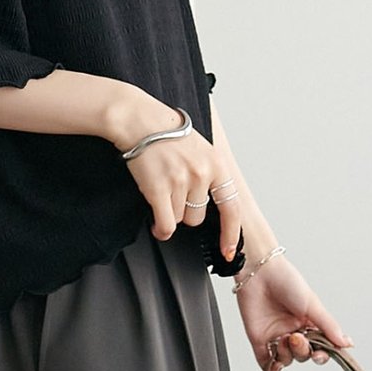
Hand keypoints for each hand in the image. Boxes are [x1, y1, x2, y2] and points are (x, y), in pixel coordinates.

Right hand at [118, 103, 240, 249]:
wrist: (140, 121)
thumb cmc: (167, 134)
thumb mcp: (201, 148)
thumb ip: (210, 174)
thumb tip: (213, 204)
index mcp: (216, 164)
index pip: (231, 207)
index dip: (230, 232)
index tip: (228, 249)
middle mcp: (201, 173)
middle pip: (198, 218)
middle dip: (185, 212)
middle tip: (173, 194)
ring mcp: (180, 181)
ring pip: (179, 220)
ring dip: (169, 213)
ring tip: (161, 193)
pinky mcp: (158, 188)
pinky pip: (165, 224)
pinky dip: (160, 229)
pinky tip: (156, 224)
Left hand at [235, 252, 353, 370]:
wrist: (258, 272)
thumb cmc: (286, 281)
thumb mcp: (313, 304)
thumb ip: (329, 326)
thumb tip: (347, 344)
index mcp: (310, 323)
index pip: (321, 347)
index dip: (322, 354)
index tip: (320, 354)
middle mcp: (294, 331)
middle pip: (304, 355)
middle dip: (303, 351)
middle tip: (297, 337)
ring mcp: (276, 336)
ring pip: (287, 359)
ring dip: (288, 355)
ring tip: (284, 339)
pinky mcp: (259, 339)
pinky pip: (266, 362)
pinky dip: (271, 367)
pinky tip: (275, 363)